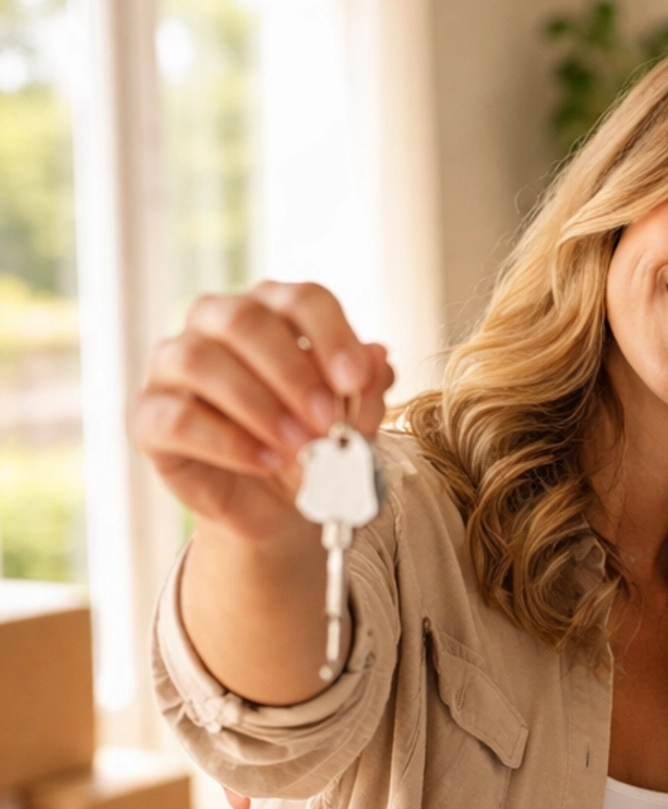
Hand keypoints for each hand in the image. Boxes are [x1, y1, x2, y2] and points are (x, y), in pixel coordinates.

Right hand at [131, 281, 392, 542]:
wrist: (276, 509)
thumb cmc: (312, 450)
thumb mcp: (350, 425)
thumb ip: (364, 392)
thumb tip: (379, 358)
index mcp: (270, 312)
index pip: (300, 298)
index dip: (330, 334)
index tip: (355, 378)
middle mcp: (213, 325)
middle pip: (244, 319)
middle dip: (291, 371)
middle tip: (326, 420)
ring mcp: (172, 367)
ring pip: (200, 361)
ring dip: (258, 405)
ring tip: (299, 447)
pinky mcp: (148, 417)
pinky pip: (176, 418)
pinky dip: (227, 442)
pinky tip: (266, 463)